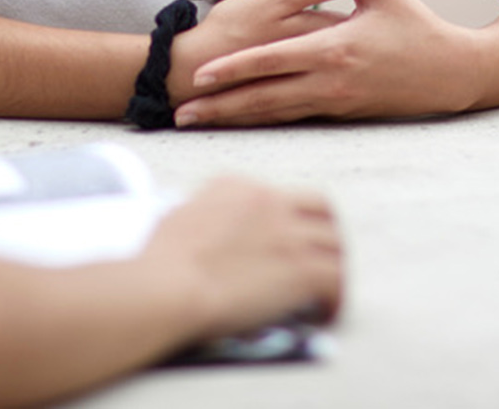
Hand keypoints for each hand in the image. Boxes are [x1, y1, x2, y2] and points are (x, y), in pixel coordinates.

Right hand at [140, 178, 343, 338]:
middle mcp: (270, 202)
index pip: (279, 196)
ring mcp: (290, 233)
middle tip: (321, 256)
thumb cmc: (161, 261)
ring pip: (335, 243)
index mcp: (239, 187)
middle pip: (320, 209)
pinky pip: (337, 278)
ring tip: (327, 288)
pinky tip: (326, 312)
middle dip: (325, 231)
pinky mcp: (302, 268)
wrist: (169, 284)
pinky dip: (336, 297)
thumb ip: (208, 214)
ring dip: (333, 265)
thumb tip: (213, 229)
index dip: (288, 220)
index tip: (285, 241)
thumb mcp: (182, 215)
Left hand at [175, 0, 480, 125]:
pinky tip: (239, 122)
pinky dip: (263, 121)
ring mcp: (337, 102)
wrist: (454, 73)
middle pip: (265, 97)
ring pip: (276, 114)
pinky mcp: (344, 115)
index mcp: (336, 47)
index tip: (201, 73)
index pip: (273, 60)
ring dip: (234, 118)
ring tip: (197, 121)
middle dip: (220, 105)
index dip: (235, 68)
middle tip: (180, 111)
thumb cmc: (416, 24)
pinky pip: (295, 119)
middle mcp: (332, 80)